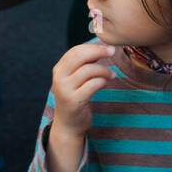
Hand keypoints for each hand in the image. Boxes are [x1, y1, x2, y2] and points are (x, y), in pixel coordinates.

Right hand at [46, 40, 116, 171]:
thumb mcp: (75, 78)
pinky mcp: (74, 101)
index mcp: (59, 69)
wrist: (68, 124)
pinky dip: (103, 81)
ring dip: (104, 70)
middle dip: (99, 51)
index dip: (93, 46)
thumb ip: (84, 64)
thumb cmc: (76, 96)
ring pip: (89, 70)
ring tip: (112, 74)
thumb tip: (103, 47)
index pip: (75, 50)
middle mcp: (59, 78)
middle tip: (113, 52)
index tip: (108, 46)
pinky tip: (106, 82)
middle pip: (80, 56)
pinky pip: (93, 84)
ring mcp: (65, 90)